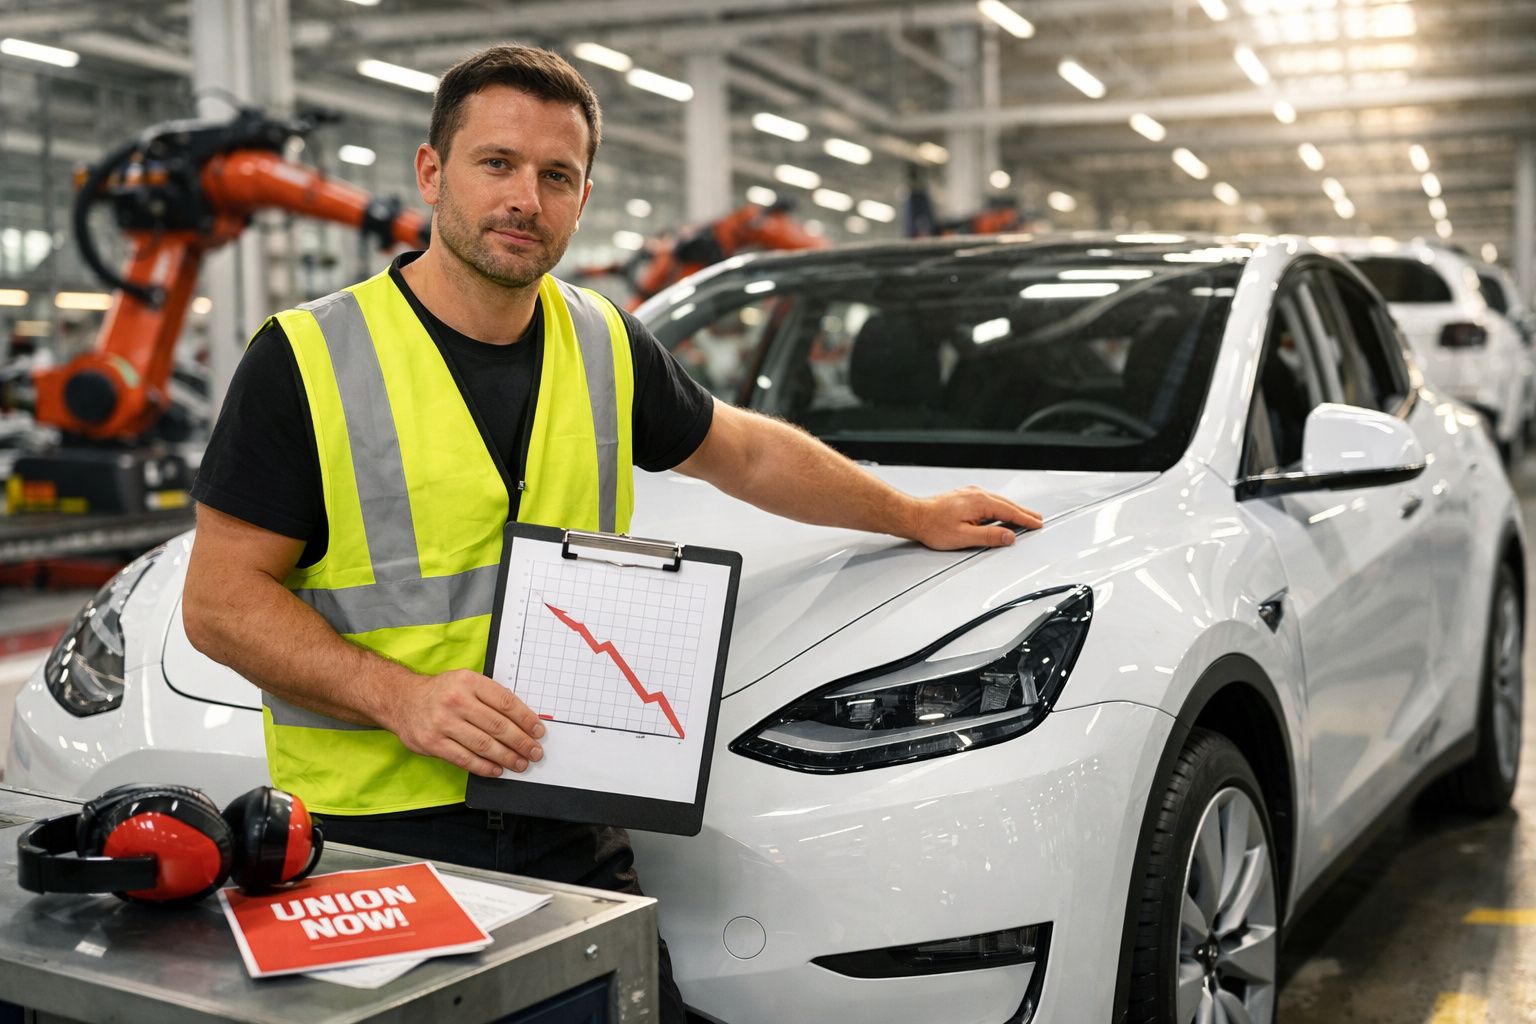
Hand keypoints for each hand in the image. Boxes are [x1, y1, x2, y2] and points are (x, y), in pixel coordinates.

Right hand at [382, 669, 545, 777]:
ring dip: (506, 757)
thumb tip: (522, 720)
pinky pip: (464, 759)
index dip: (526, 719)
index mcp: (469, 681)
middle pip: (497, 725)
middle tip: (534, 752)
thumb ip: (489, 696)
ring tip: (520, 763)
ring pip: (483, 745)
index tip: (538, 731)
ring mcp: (442, 723)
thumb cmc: (441, 692)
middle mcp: (456, 700)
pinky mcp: (432, 743)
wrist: (401, 699)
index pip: (505, 702)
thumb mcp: (465, 682)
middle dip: (521, 742)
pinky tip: (496, 770)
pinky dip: (484, 767)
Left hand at [905, 487, 1042, 550]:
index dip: (1025, 520)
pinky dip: (1000, 507)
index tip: (1037, 524)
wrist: (914, 515)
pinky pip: (989, 501)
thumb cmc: (933, 525)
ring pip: (998, 502)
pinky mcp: (964, 496)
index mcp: (980, 502)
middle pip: (1007, 504)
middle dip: (1023, 513)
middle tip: (1037, 520)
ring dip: (1012, 509)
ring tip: (1024, 517)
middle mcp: (976, 494)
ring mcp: (970, 494)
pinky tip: (1001, 512)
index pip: (1010, 512)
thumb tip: (1008, 536)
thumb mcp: (964, 536)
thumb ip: (989, 536)